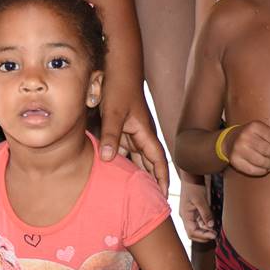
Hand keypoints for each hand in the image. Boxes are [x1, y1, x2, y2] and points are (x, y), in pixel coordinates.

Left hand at [98, 74, 168, 190]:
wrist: (118, 66)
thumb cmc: (120, 86)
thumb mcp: (114, 111)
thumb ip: (110, 135)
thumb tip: (106, 159)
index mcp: (146, 133)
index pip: (159, 161)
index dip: (162, 178)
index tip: (162, 196)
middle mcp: (141, 134)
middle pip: (148, 163)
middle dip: (150, 181)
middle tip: (148, 202)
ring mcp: (131, 131)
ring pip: (135, 157)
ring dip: (135, 172)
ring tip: (132, 194)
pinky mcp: (121, 126)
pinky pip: (122, 148)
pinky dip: (120, 160)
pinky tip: (112, 171)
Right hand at [180, 179, 215, 242]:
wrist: (192, 174)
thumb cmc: (193, 184)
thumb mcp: (200, 199)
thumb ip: (205, 213)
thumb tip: (210, 226)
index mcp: (185, 215)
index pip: (191, 232)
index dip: (202, 236)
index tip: (213, 235)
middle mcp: (187, 216)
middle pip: (194, 233)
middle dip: (204, 236)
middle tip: (215, 235)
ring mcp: (192, 214)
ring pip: (199, 228)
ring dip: (207, 231)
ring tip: (216, 230)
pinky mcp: (197, 210)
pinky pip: (202, 221)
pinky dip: (208, 224)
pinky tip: (214, 224)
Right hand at [223, 121, 269, 175]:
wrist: (230, 140)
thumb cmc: (251, 135)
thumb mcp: (262, 130)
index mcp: (254, 127)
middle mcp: (245, 137)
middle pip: (268, 151)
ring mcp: (239, 150)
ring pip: (262, 162)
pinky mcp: (236, 161)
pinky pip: (254, 170)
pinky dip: (264, 170)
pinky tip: (268, 168)